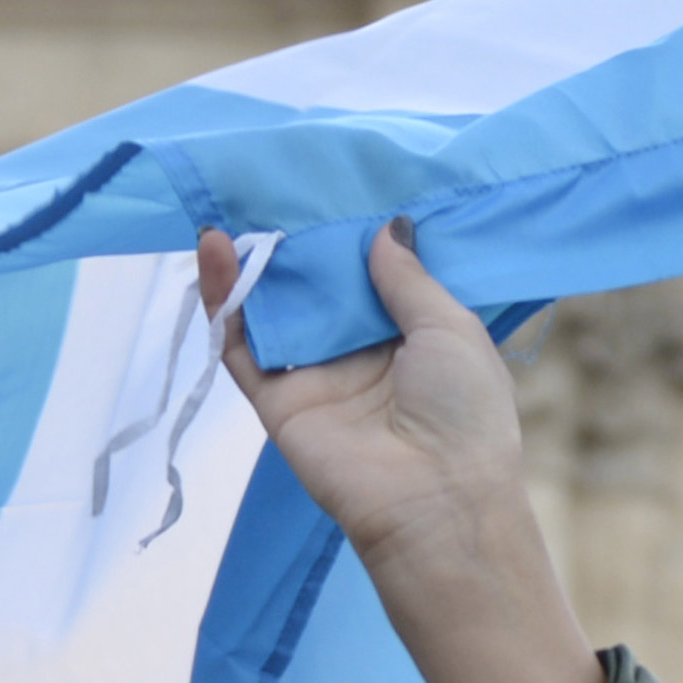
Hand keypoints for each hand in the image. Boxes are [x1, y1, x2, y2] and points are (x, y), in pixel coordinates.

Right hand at [195, 223, 601, 682]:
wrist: (436, 502)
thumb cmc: (465, 414)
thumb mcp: (451, 328)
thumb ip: (409, 278)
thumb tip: (387, 226)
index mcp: (413, 337)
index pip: (373, 276)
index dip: (353, 235)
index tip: (333, 185)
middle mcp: (360, 353)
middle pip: (318, 286)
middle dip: (299, 240)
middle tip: (275, 180)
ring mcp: (314, 375)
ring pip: (273, 307)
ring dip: (255, 259)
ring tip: (237, 201)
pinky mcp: (274, 399)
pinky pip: (238, 342)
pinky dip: (222, 297)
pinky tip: (216, 247)